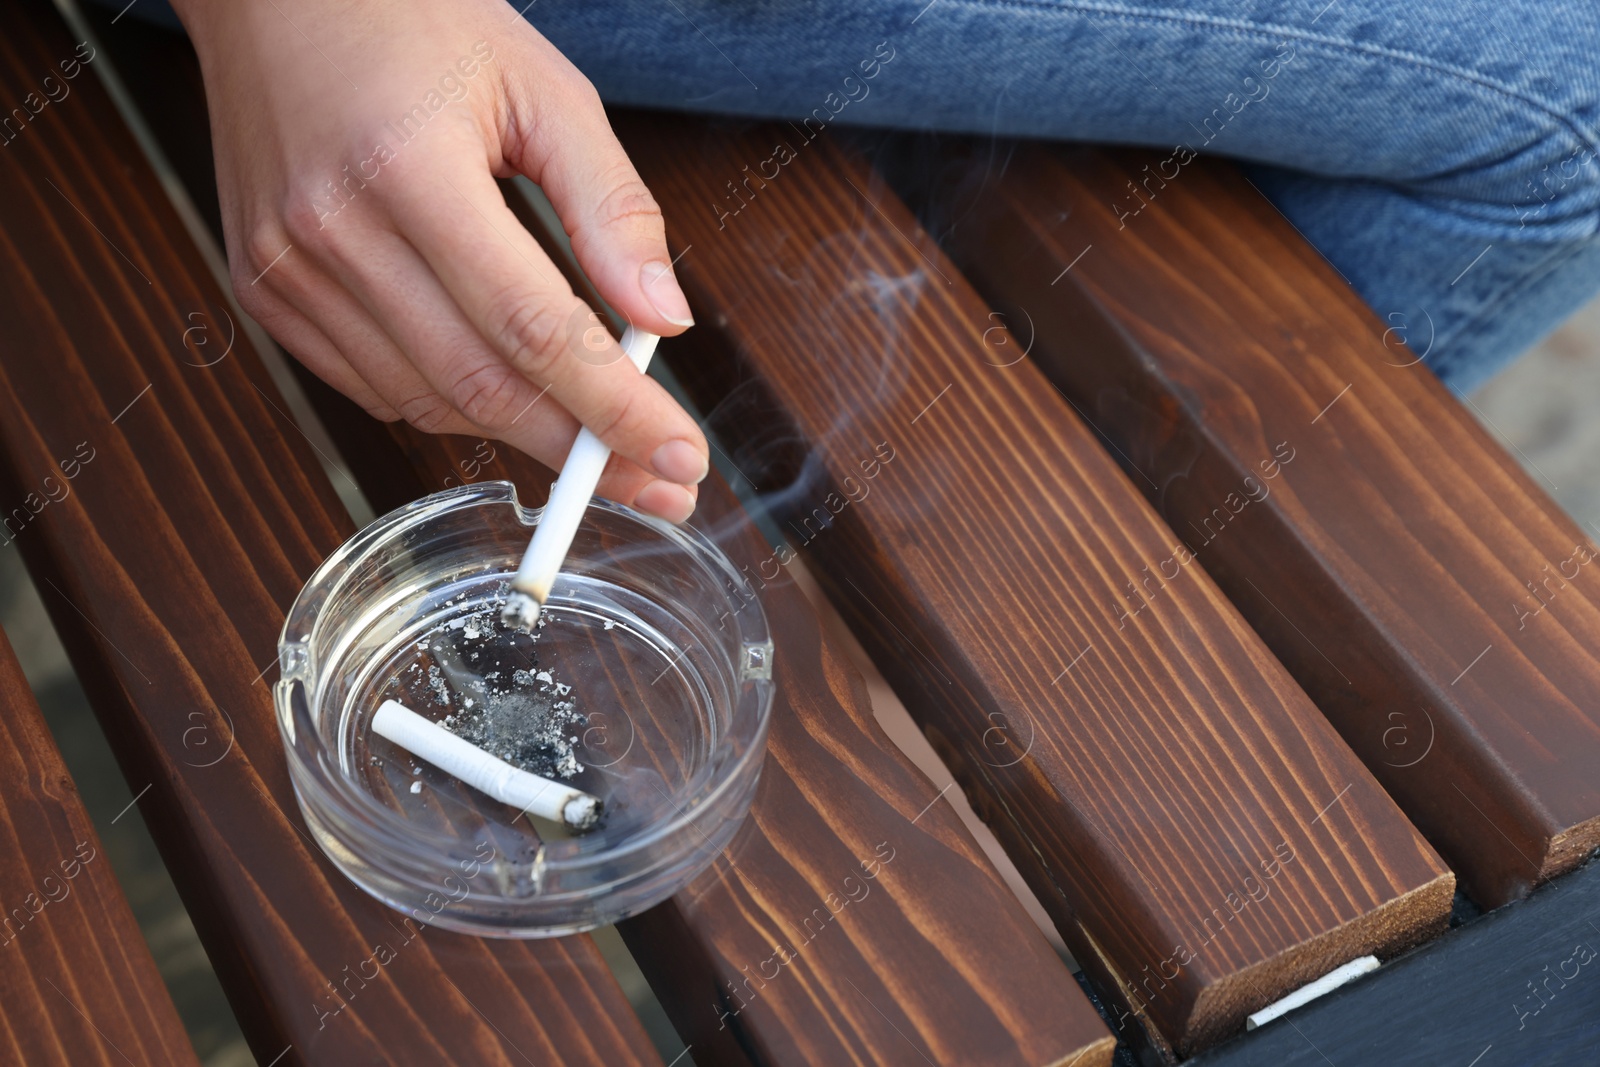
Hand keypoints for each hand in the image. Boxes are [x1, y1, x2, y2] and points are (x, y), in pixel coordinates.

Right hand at [172, 0, 707, 520]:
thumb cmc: (415, 22)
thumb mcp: (543, 88)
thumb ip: (611, 206)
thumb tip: (662, 319)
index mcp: (408, 169)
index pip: (533, 328)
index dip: (614, 408)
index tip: (680, 457)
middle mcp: (332, 231)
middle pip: (481, 385)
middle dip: (584, 450)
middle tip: (661, 485)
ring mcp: (286, 269)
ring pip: (427, 401)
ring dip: (523, 434)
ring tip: (600, 445)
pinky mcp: (264, 291)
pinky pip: (375, 386)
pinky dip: (450, 404)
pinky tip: (505, 394)